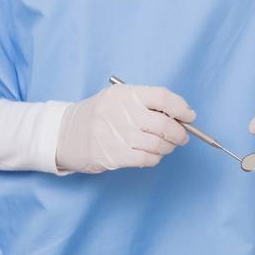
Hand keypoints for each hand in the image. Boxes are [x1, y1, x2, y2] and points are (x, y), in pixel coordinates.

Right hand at [56, 83, 193, 172]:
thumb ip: (145, 104)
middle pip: (164, 123)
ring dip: (168, 147)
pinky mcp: (113, 155)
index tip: (189, 116)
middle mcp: (121, 112)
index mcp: (124, 94)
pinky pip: (147, 159)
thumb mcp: (117, 100)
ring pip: (158, 144)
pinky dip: (155, 159)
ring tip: (165, 146)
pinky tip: (151, 155)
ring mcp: (116, 135)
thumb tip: (180, 117)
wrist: (64, 134)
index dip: (181, 108)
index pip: (162, 97)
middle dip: (179, 133)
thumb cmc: (98, 116)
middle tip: (182, 137)